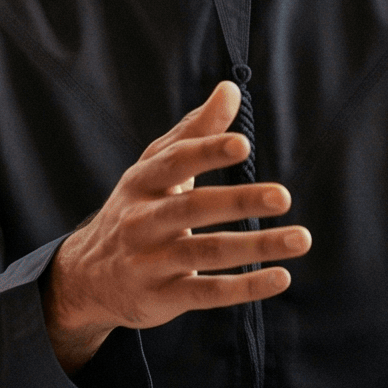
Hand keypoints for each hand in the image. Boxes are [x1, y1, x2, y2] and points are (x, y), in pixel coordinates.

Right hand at [43, 80, 310, 374]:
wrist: (86, 277)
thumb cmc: (135, 209)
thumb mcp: (154, 169)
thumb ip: (194, 131)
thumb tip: (230, 89)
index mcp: (142, 182)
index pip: (174, 162)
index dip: (206, 152)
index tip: (242, 144)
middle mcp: (142, 221)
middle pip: (191, 209)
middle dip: (238, 201)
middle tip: (284, 196)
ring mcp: (150, 262)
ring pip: (205, 253)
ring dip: (255, 246)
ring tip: (301, 238)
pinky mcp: (162, 298)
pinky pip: (207, 293)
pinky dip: (244, 287)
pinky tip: (281, 277)